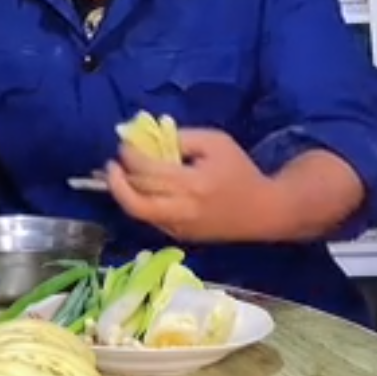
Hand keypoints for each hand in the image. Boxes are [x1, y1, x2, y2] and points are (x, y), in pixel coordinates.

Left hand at [105, 128, 277, 242]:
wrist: (264, 211)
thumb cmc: (240, 171)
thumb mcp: (215, 142)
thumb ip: (181, 138)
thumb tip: (148, 140)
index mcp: (193, 184)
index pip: (147, 172)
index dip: (129, 156)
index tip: (125, 144)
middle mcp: (182, 210)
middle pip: (134, 201)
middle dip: (116, 179)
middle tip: (112, 163)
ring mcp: (180, 228)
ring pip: (138, 213)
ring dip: (123, 193)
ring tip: (118, 175)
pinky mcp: (181, 237)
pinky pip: (151, 219)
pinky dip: (140, 202)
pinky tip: (139, 188)